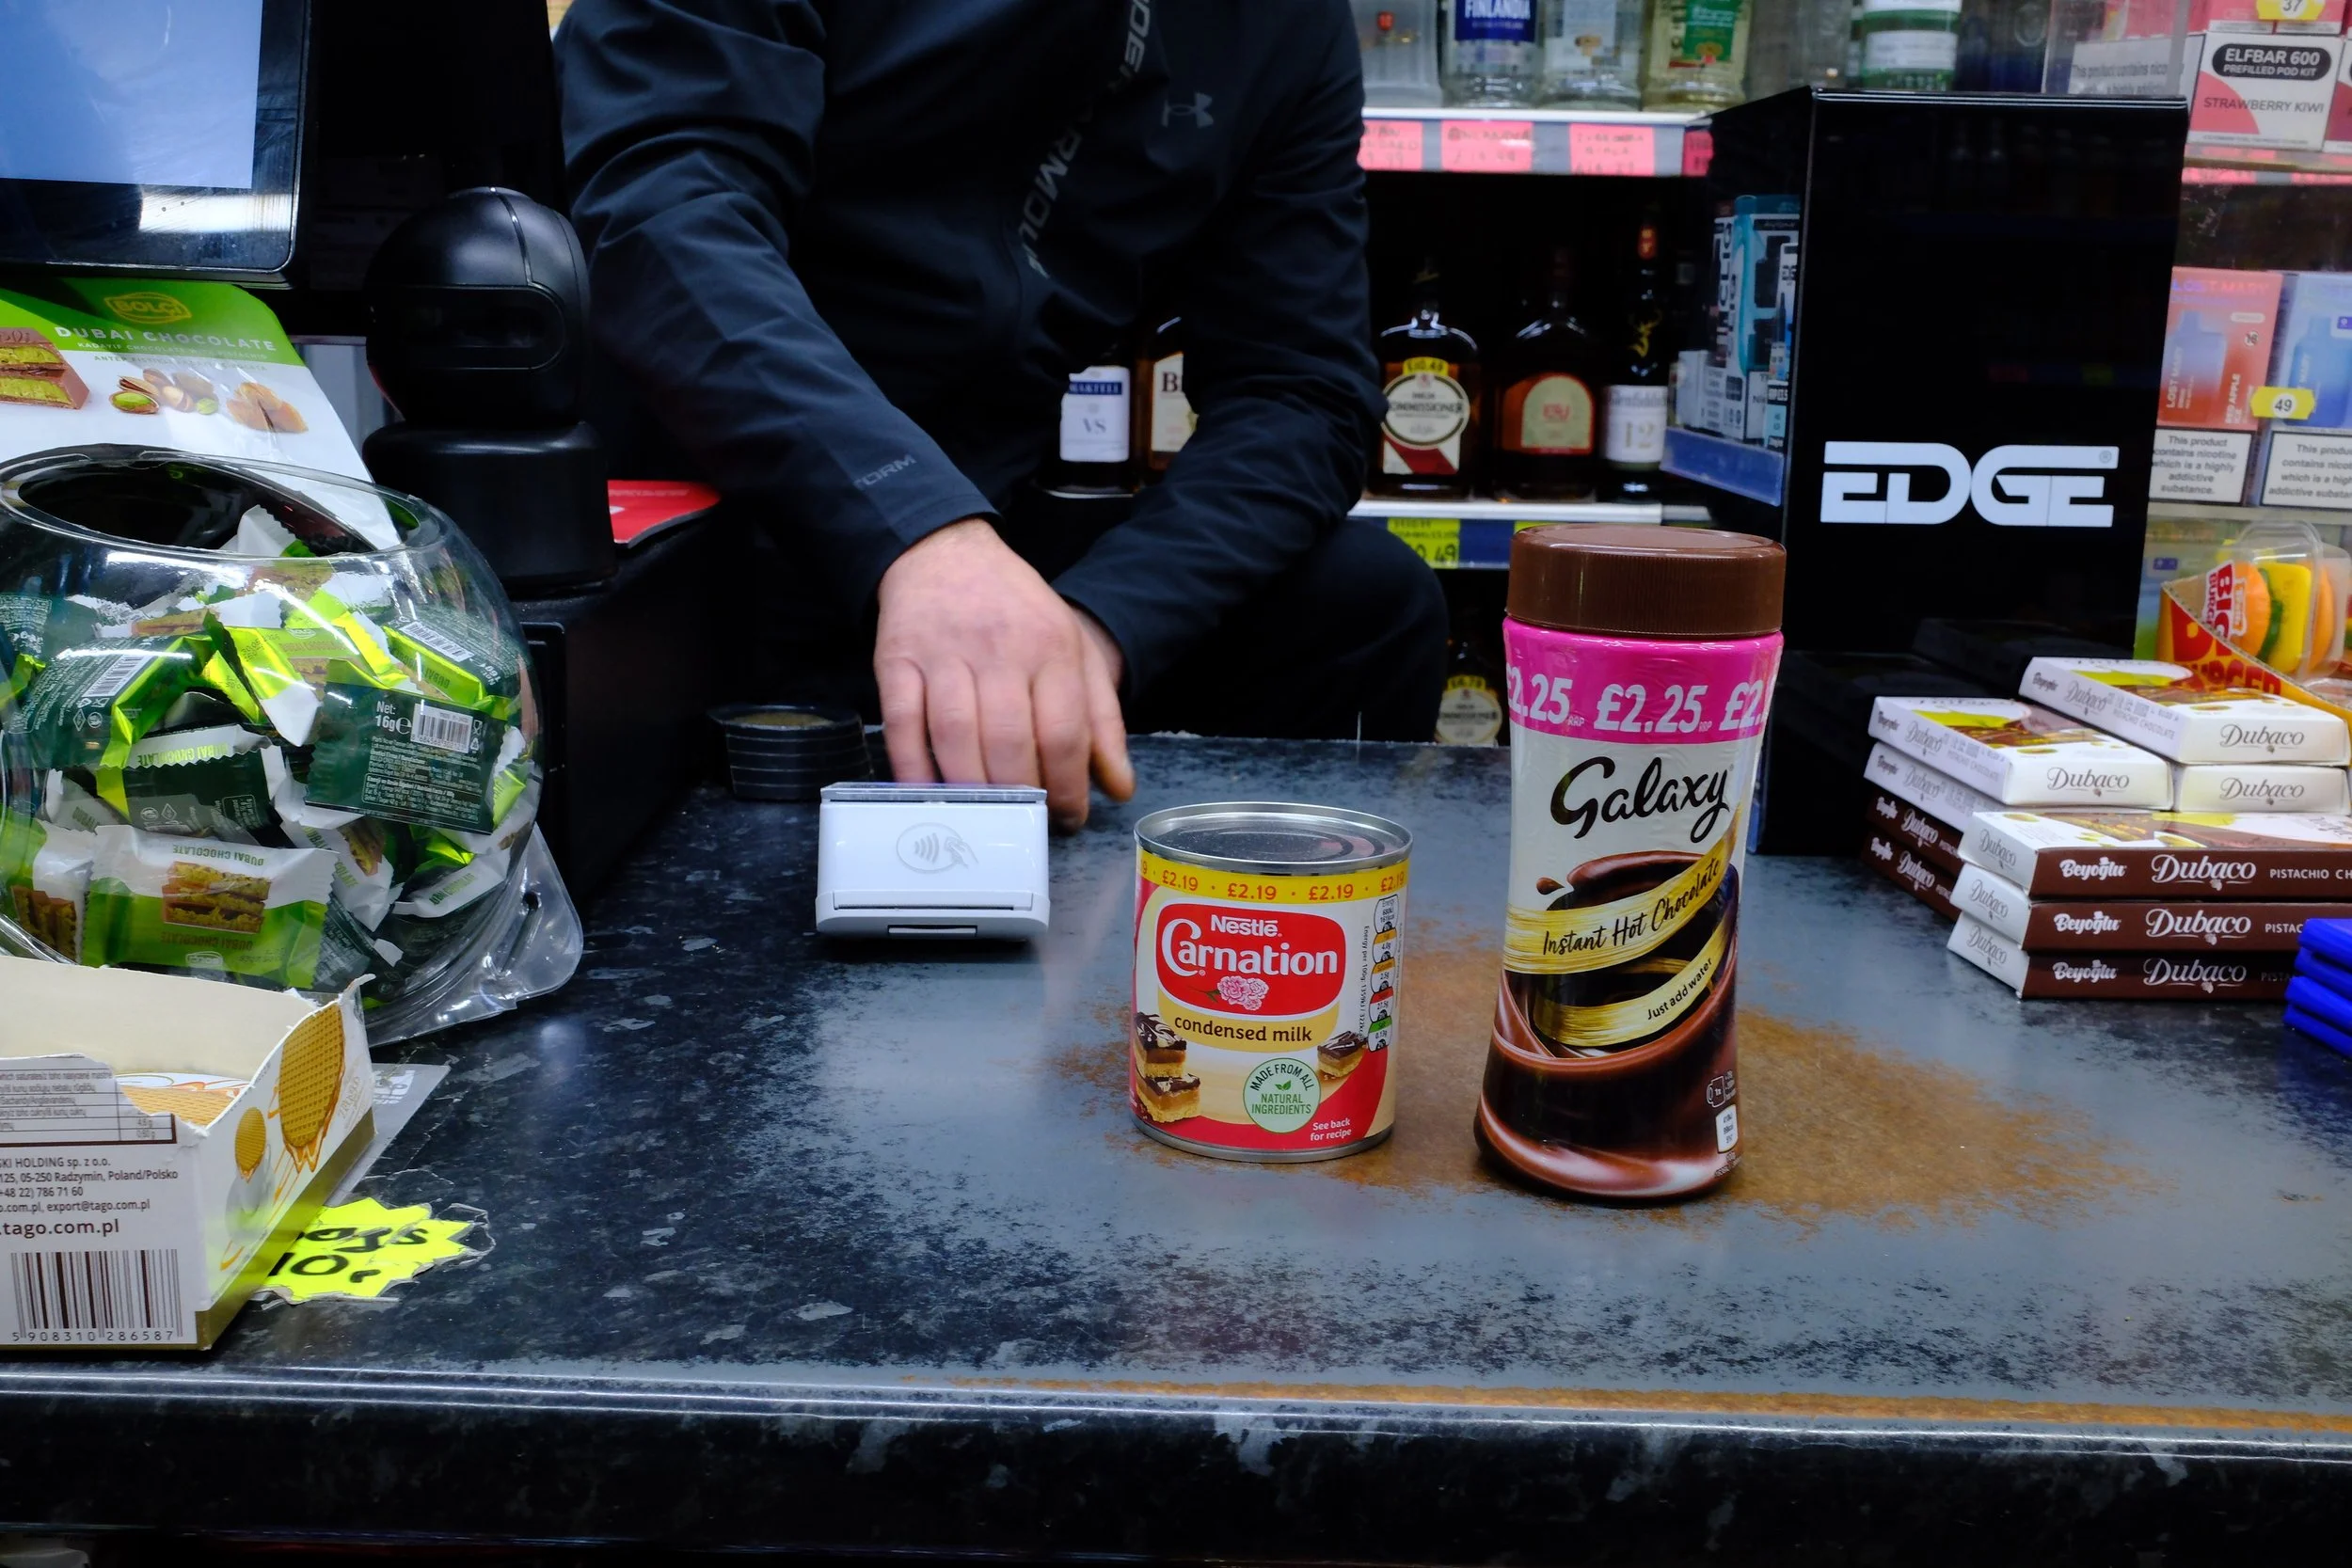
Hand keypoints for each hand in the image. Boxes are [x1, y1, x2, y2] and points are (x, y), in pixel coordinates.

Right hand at [875, 519, 1134, 828]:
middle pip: (1009, 742)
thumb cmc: (1016, 612)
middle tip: (1024, 824)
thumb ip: (1101, 718)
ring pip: (956, 737)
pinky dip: (913, 768)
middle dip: (1020, 796)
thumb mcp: (1073, 649)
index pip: (1064, 733)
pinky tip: (929, 794)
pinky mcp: (898, 661)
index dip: (1068, 788)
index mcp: (1051, 648)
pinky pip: (902, 724)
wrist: (945, 553)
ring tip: (985, 817)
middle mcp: (999, 650)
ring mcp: (944, 655)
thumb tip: (1118, 787)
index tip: (1068, 817)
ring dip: (971, 790)